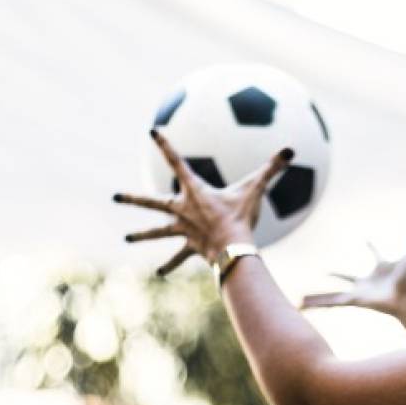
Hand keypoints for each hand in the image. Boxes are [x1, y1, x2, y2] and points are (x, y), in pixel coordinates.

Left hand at [115, 129, 293, 276]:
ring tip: (127, 238)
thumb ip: (272, 168)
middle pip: (153, 202)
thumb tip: (292, 149)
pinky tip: (159, 273)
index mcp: (194, 191)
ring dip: (142, 235)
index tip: (152, 131)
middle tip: (114, 197)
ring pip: (159, 232)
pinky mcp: (190, 247)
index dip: (165, 145)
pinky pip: (177, 256)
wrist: (233, 249)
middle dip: (133, 199)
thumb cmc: (242, 217)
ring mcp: (184, 230)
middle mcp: (183, 210)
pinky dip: (170, 265)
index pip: (176, 162)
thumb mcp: (256, 189)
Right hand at [300, 198, 405, 317]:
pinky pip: (330, 301)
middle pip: (347, 277)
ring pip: (333, 294)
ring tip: (302, 299)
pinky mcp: (353, 301)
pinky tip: (301, 305)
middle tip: (326, 273)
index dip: (372, 247)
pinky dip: (316, 304)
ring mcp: (359, 293)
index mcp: (383, 268)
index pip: (375, 255)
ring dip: (318, 296)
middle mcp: (369, 282)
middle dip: (336, 275)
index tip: (365, 240)